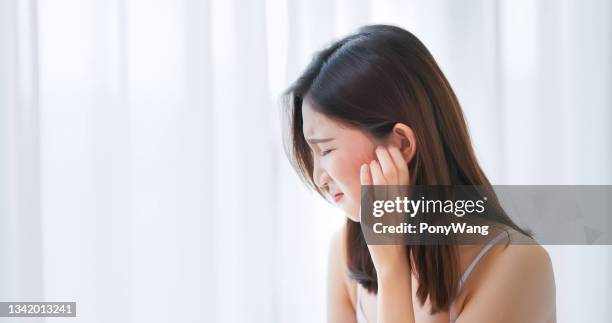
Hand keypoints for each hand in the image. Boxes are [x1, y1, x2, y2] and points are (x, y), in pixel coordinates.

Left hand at [360, 145, 410, 275]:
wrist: (392, 258)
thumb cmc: (394, 233)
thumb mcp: (399, 211)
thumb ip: (397, 194)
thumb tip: (388, 173)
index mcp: (405, 201)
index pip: (405, 174)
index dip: (399, 158)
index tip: (393, 147)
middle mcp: (398, 204)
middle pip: (394, 174)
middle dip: (387, 158)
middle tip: (380, 148)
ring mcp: (386, 210)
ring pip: (384, 182)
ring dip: (377, 166)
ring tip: (372, 157)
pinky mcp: (375, 216)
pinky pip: (370, 194)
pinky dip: (367, 179)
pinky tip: (364, 169)